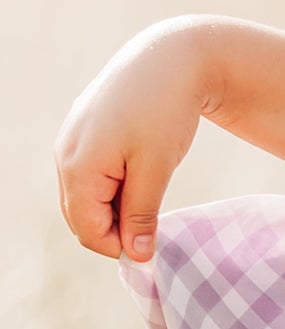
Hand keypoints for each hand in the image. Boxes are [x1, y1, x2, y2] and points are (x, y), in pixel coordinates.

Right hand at [55, 23, 214, 262]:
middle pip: (82, 220)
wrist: (166, 63)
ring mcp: (72, 146)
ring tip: (150, 197)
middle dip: (116, 233)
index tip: (155, 244)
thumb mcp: (155, 171)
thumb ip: (141, 215)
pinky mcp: (85, 139)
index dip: (120, 248)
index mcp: (77, 166)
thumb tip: (136, 256)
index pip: (88, 231)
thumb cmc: (162, 114)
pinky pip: (92, 181)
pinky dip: (115, 194)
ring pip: (87, 202)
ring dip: (117, 213)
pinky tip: (141, 183)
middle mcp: (65, 156)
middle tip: (155, 226)